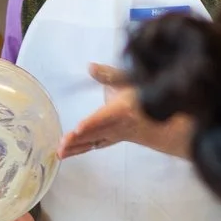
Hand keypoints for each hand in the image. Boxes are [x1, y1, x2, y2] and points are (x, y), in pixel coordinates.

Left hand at [61, 64, 193, 159]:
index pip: (105, 118)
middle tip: (62, 145)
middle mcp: (119, 126)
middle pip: (96, 133)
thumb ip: (108, 74)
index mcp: (123, 110)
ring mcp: (115, 135)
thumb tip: (90, 67)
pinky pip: (94, 146)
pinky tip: (67, 153)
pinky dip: (80, 149)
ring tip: (59, 152)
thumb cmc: (143, 94)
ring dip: (76, 148)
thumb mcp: (129, 79)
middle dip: (79, 140)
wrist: (162, 116)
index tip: (78, 129)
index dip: (92, 124)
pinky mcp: (111, 139)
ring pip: (93, 142)